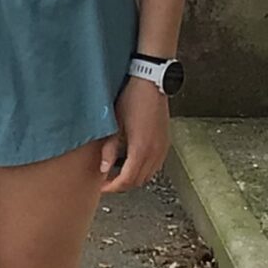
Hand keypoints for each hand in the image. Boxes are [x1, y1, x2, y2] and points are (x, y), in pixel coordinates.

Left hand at [99, 76, 170, 193]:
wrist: (151, 80)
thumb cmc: (131, 97)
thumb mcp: (115, 123)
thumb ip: (109, 148)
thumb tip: (103, 168)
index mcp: (141, 149)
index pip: (127, 180)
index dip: (113, 187)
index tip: (101, 187)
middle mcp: (155, 152)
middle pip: (138, 181)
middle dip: (122, 185)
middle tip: (107, 181)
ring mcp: (163, 147)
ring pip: (149, 174)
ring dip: (134, 177)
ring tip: (117, 173)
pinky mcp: (165, 141)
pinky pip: (156, 164)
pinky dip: (144, 169)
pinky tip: (133, 162)